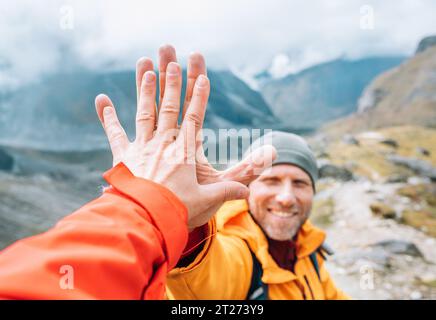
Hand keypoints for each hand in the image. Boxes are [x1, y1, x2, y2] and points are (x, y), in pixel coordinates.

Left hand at [95, 45, 275, 228]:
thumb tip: (248, 190)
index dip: (200, 96)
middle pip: (169, 107)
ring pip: (145, 112)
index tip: (203, 76)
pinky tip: (101, 99)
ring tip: (147, 67)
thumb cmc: (177, 211)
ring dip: (146, 90)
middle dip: (173, 83)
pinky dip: (107, 117)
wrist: (142, 221)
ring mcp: (141, 148)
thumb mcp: (207, 201)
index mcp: (184, 152)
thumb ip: (228, 190)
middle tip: (172, 60)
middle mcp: (162, 144)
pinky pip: (114, 133)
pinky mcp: (122, 157)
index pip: (195, 118)